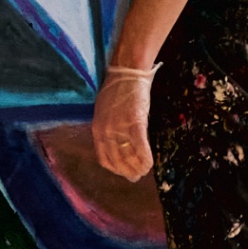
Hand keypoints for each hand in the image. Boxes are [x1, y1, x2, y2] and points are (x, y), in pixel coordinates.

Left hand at [92, 64, 158, 180]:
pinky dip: (146, 159)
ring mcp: (120, 127)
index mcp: (97, 129)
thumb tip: (118, 147)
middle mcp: (106, 131)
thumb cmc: (118, 91)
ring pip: (130, 158)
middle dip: (129, 172)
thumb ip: (108, 129)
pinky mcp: (135, 122)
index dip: (116, 169)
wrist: (127, 72)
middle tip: (137, 176)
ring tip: (145, 170)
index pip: (104, 159)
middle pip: (118, 161)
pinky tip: (150, 163)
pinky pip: (141, 148)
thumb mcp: (104, 112)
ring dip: (138, 168)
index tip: (124, 172)